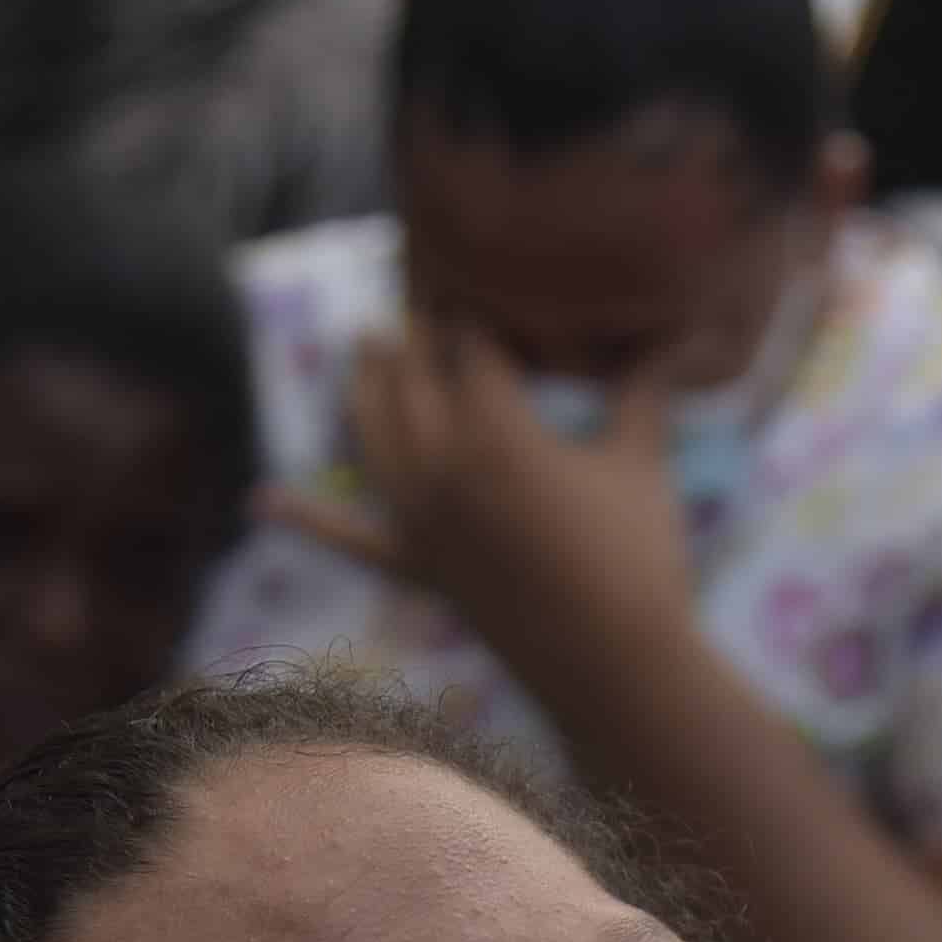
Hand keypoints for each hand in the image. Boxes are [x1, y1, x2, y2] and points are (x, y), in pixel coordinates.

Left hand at [257, 323, 693, 663]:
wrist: (615, 667)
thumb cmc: (639, 556)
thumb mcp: (642, 459)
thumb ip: (644, 389)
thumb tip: (679, 330)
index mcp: (495, 427)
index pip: (467, 341)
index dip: (471, 306)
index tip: (477, 274)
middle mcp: (441, 465)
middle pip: (410, 376)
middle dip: (413, 332)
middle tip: (418, 296)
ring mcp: (420, 520)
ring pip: (372, 435)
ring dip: (363, 386)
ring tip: (363, 345)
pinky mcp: (418, 568)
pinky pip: (349, 539)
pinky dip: (307, 520)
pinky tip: (262, 501)